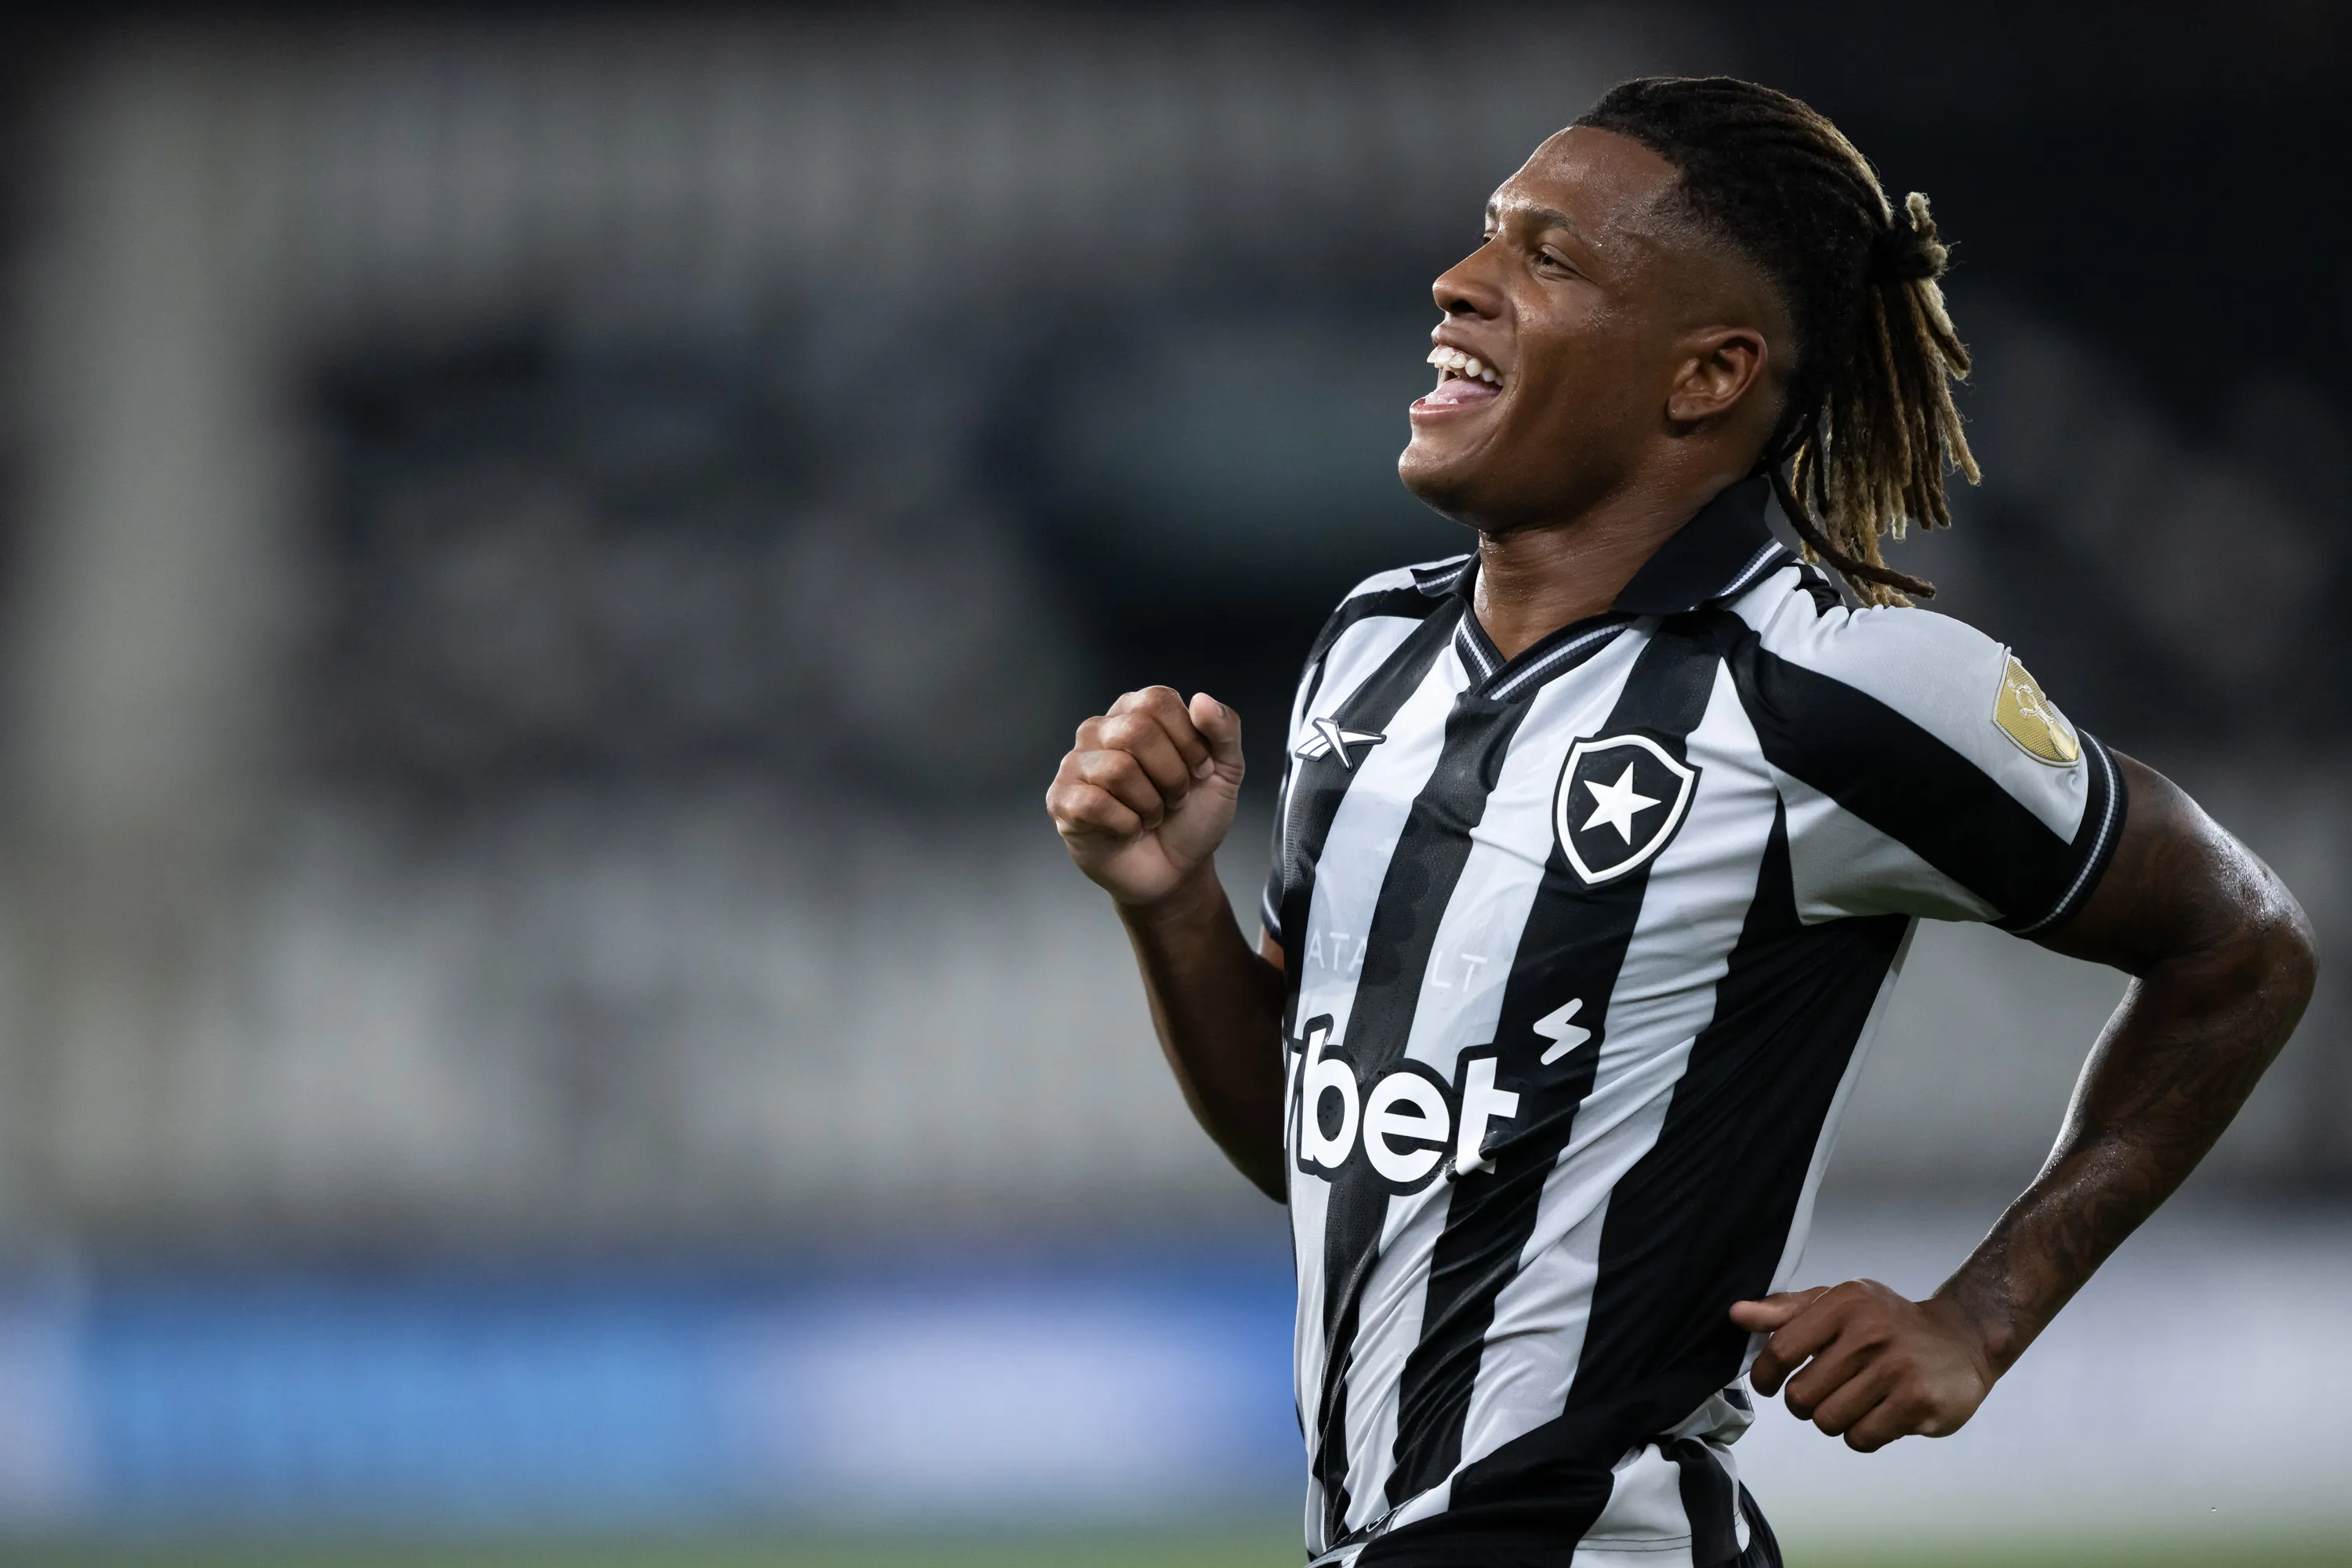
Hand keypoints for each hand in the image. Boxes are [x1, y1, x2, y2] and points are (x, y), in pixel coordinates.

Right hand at [1046, 687, 1244, 906]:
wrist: (1177, 872)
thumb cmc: (1193, 816)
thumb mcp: (1225, 770)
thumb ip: (1224, 729)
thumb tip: (1202, 699)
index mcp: (1136, 711)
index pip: (1158, 700)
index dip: (1189, 741)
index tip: (1200, 771)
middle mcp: (1100, 730)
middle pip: (1137, 731)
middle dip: (1172, 775)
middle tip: (1175, 798)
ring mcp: (1076, 764)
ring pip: (1116, 769)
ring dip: (1150, 804)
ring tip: (1152, 816)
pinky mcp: (1062, 800)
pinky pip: (1093, 803)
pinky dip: (1126, 824)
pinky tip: (1129, 830)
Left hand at [1729, 1280, 1997, 1451]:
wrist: (1963, 1338)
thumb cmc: (1887, 1321)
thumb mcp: (1838, 1302)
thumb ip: (1786, 1310)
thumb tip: (1736, 1314)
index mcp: (1843, 1303)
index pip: (1780, 1350)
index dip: (1766, 1376)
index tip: (1771, 1383)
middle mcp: (1869, 1333)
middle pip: (1801, 1395)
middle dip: (1805, 1402)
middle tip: (1825, 1392)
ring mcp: (1896, 1369)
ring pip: (1828, 1422)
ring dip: (1834, 1420)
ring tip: (1854, 1401)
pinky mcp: (1917, 1403)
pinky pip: (1861, 1438)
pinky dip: (1861, 1434)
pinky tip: (1878, 1414)